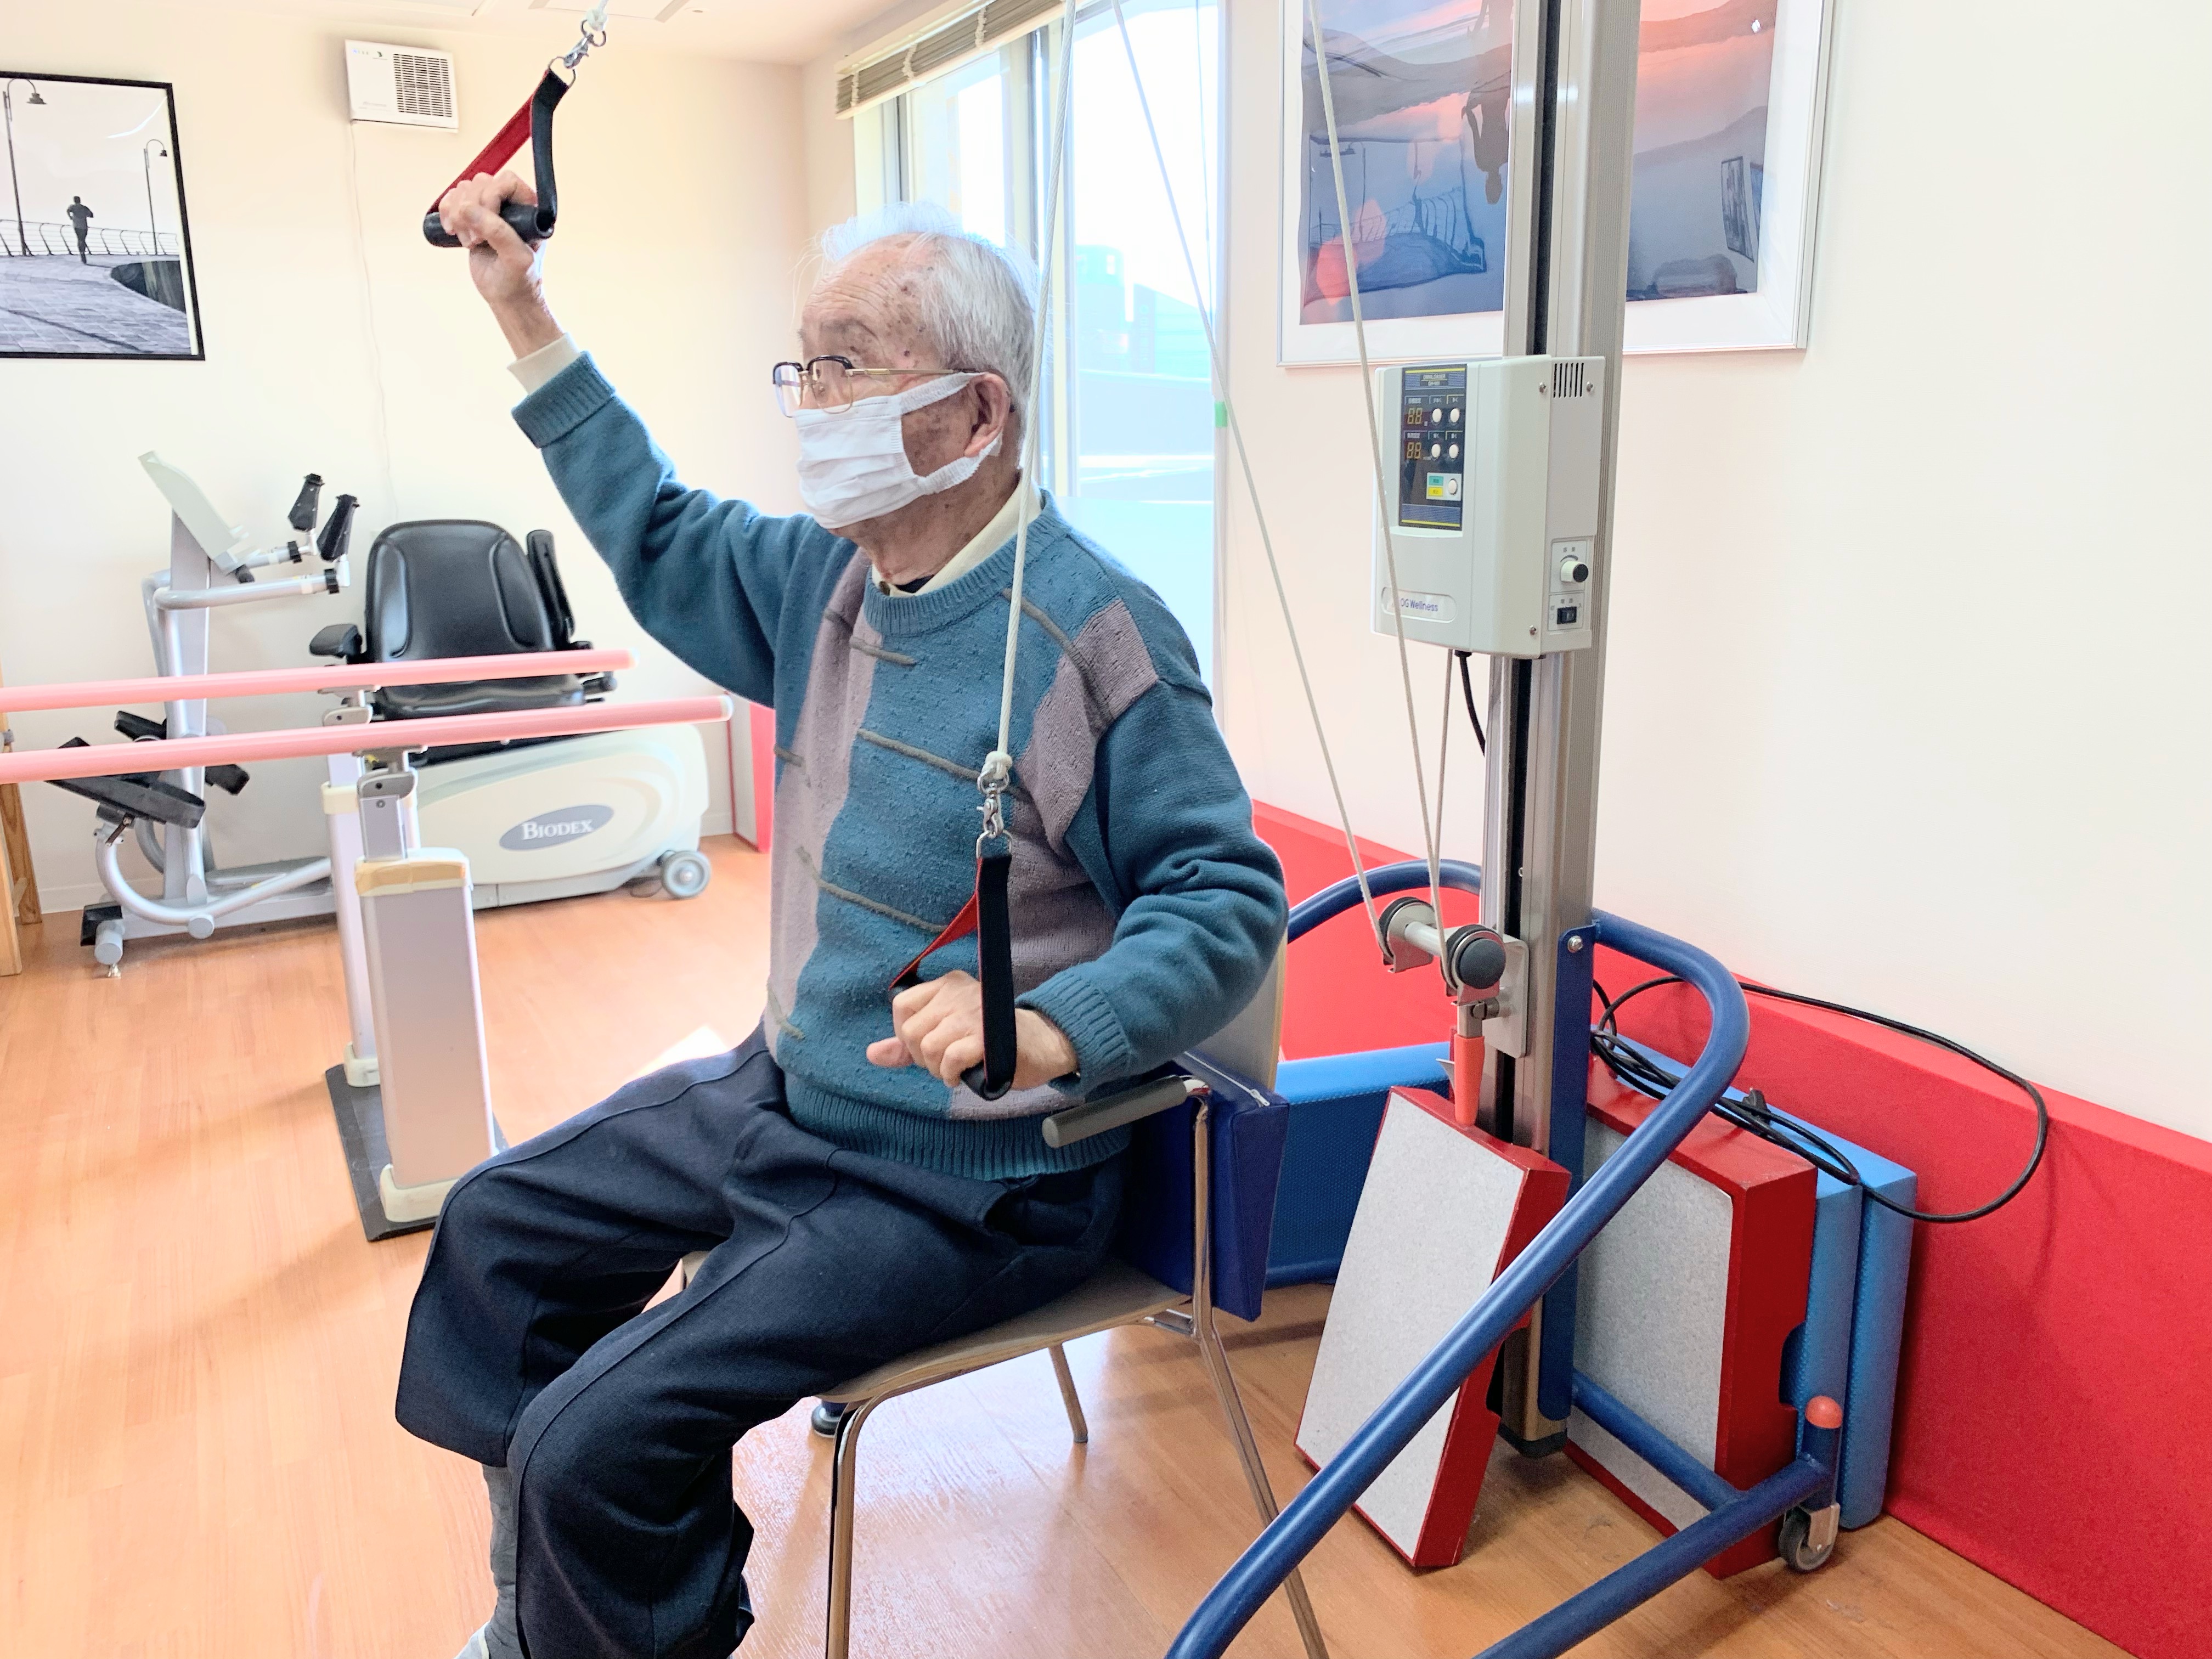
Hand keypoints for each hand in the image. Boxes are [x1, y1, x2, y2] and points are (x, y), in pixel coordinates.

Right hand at [435, 170, 562, 356]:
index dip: (491, 196)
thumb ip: (497, 231)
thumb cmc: (520, 280)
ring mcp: (489, 209)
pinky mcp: (472, 217)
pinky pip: (452, 199)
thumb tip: (467, 208)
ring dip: (458, 214)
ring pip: (464, 189)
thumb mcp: (516, 258)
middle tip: (478, 239)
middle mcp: (510, 203)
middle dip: (472, 210)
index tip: (487, 224)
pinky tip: (453, 231)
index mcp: (529, 208)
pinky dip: (447, 212)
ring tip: (470, 241)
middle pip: (480, 182)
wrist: (507, 296)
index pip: (506, 181)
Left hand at [866, 971, 1077, 1091]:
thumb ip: (908, 1043)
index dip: (905, 1033)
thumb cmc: (990, 1039)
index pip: (902, 1005)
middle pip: (912, 1030)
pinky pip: (950, 1058)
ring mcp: (973, 1013)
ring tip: (954, 1069)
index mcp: (948, 984)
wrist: (1040, 1045)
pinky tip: (963, 1075)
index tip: (925, 1046)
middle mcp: (959, 992)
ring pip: (929, 1047)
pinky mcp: (987, 1036)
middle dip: (922, 1057)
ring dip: (938, 1069)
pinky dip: (951, 1074)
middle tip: (945, 1062)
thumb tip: (872, 1054)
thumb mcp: (946, 1034)